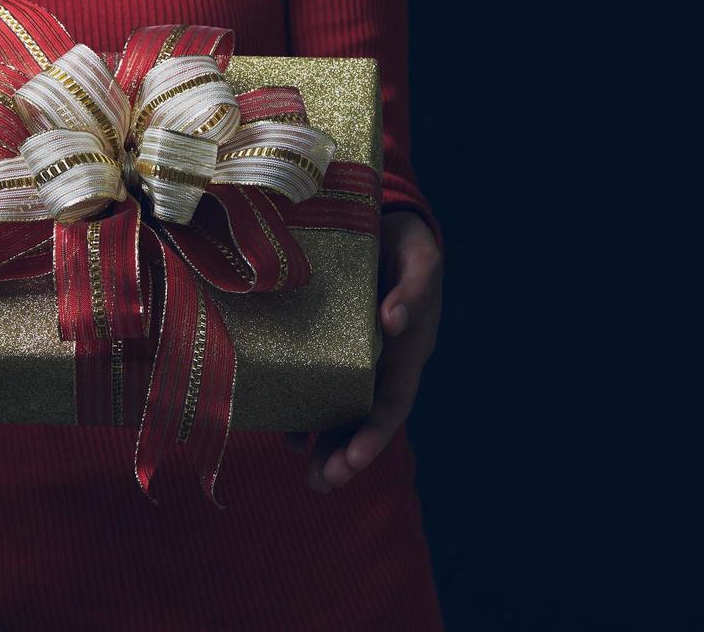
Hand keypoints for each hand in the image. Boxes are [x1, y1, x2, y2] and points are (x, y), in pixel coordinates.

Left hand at [286, 209, 442, 491]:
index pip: (392, 401)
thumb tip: (395, 322)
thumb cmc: (406, 242)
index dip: (374, 434)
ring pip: (340, 411)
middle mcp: (382, 362)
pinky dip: (301, 409)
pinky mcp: (327, 346)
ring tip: (310, 476)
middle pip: (365, 419)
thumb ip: (415, 287)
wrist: (382, 221)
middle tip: (322, 482)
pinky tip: (284, 431)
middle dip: (346, 456)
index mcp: (408, 349)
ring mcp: (354, 358)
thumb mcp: (419, 256)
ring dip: (326, 446)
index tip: (354, 461)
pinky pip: (313, 383)